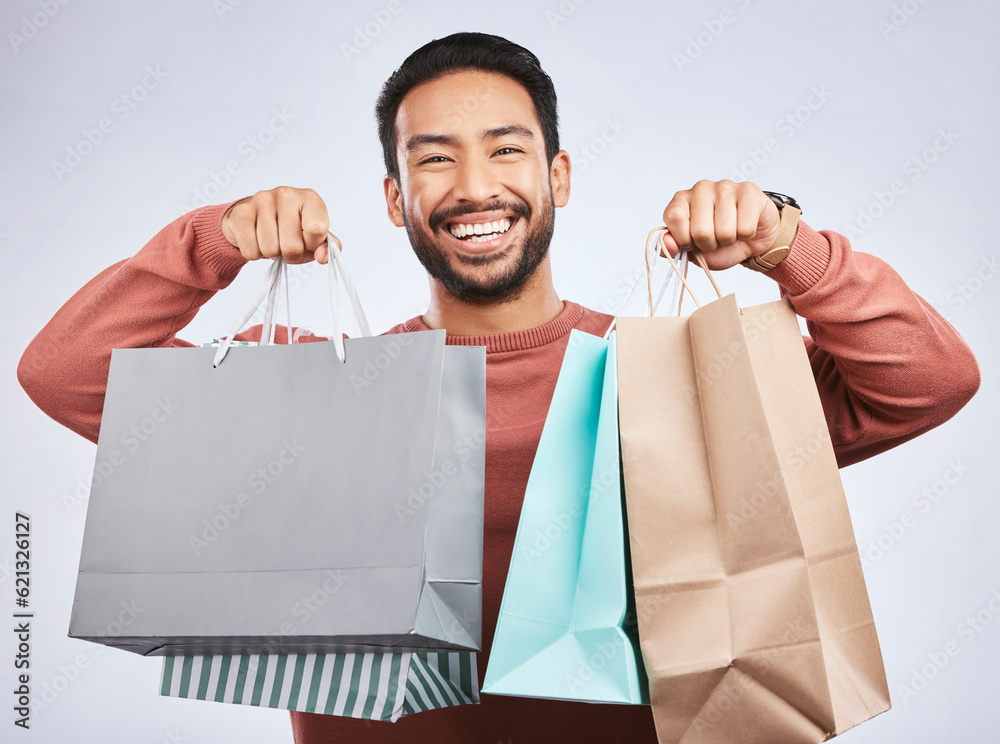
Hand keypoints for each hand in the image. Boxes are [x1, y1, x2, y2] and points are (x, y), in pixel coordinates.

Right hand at [221, 186, 336, 264]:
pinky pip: (251, 251)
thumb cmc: (291, 229)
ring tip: (273, 239)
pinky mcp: (242, 213)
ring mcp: (262, 200)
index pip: (317, 229)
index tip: (308, 240)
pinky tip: (257, 238)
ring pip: (270, 250)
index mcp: (310, 198)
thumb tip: (323, 257)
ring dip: (272, 253)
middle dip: (291, 253)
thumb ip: (326, 247)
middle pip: (293, 246)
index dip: (312, 244)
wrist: (257, 219)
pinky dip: (255, 253)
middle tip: (287, 243)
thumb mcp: (313, 237)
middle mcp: (287, 194)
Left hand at [659, 180, 779, 270]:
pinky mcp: (748, 190)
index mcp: (681, 200)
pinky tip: (743, 227)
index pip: (674, 218)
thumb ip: (673, 248)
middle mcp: (700, 188)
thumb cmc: (717, 243)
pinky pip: (745, 228)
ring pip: (724, 231)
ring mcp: (724, 186)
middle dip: (709, 244)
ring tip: (730, 233)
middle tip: (715, 239)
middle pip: (700, 231)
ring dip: (728, 241)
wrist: (749, 239)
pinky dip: (745, 236)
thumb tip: (667, 243)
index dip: (684, 239)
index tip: (692, 242)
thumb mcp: (691, 251)